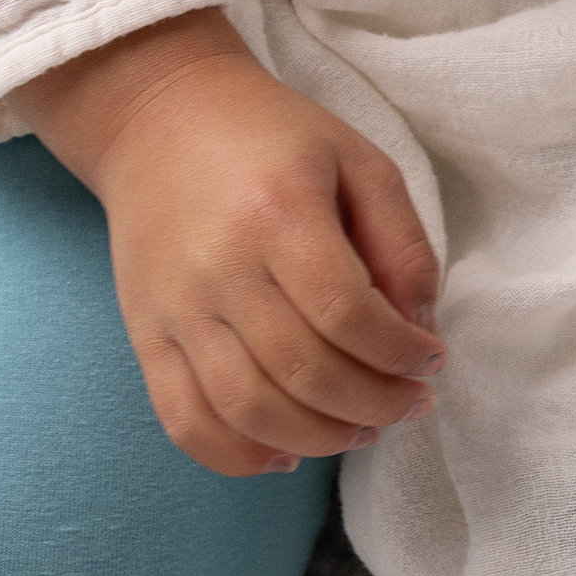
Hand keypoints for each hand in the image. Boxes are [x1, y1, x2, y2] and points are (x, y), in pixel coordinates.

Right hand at [17, 10, 443, 476]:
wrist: (156, 118)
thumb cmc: (269, 138)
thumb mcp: (358, 160)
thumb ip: (402, 243)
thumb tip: (420, 331)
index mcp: (277, 212)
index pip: (348, 315)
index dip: (401, 355)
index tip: (430, 360)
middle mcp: (220, 267)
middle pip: (304, 372)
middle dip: (376, 405)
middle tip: (410, 403)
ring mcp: (175, 308)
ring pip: (249, 409)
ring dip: (321, 438)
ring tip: (363, 428)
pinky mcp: (146, 335)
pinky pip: (185, 421)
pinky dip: (239, 457)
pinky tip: (287, 454)